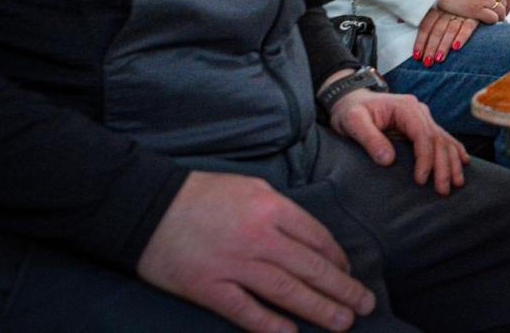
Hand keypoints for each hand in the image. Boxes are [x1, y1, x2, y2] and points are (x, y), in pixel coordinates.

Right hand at [137, 170, 374, 332]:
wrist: (145, 205)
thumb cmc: (199, 194)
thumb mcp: (250, 189)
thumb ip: (280, 212)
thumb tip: (308, 238)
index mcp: (272, 208)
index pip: (317, 238)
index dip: (338, 260)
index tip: (350, 274)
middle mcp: (259, 237)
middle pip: (311, 268)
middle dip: (342, 289)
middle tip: (365, 306)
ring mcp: (234, 264)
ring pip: (287, 291)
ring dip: (319, 309)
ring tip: (343, 322)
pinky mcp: (208, 287)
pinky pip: (245, 310)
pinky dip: (270, 324)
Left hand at [327, 87, 470, 195]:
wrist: (350, 99)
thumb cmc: (350, 110)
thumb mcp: (352, 122)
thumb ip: (369, 139)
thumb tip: (388, 160)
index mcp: (405, 108)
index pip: (423, 135)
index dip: (425, 159)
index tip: (421, 180)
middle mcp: (419, 110)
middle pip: (437, 139)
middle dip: (443, 165)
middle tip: (443, 189)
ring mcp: (422, 117)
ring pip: (444, 140)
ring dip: (452, 162)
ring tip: (457, 183)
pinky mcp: (421, 125)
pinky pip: (442, 138)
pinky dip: (453, 151)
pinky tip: (463, 162)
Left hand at [414, 6, 476, 65]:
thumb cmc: (458, 0)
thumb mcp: (442, 4)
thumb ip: (428, 16)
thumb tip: (402, 24)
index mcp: (439, 6)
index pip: (426, 25)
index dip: (421, 41)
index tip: (416, 55)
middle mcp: (449, 9)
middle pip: (437, 30)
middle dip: (431, 47)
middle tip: (427, 62)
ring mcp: (463, 12)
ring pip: (450, 30)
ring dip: (444, 45)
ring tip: (439, 59)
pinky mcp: (476, 15)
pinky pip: (468, 26)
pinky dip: (462, 36)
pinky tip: (456, 47)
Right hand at [427, 0, 509, 30]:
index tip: (507, 8)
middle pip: (505, 2)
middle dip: (504, 11)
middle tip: (500, 17)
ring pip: (500, 12)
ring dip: (498, 18)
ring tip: (493, 21)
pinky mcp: (477, 9)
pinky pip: (493, 18)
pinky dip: (492, 22)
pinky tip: (486, 22)